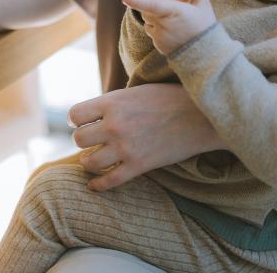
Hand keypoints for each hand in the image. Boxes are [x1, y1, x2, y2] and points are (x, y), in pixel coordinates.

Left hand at [68, 83, 223, 190]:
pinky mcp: (139, 166)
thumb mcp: (136, 90)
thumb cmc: (170, 98)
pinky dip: (98, 185)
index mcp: (112, 102)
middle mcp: (115, 125)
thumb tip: (96, 112)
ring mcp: (126, 147)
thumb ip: (114, 102)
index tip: (82, 122)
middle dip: (83, 140)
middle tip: (92, 140)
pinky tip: (94, 185)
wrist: (202, 116)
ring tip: (93, 159)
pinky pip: (109, 182)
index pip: (75, 115)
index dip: (76, 119)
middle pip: (79, 139)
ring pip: (89, 162)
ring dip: (89, 161)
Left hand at [120, 0, 213, 55]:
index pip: (151, 5)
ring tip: (172, 19)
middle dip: (151, 4)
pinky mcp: (157, 44)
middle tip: (165, 3)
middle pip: (147, 10)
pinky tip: (171, 30)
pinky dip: (157, 28)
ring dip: (154, 16)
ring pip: (148, 20)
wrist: (204, 55)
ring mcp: (159, 36)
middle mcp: (163, 24)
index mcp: (174, 11)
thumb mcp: (204, 4)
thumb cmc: (204, 27)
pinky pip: (151, 31)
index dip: (137, 1)